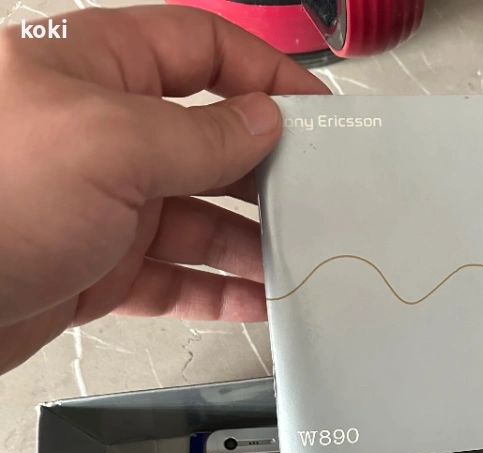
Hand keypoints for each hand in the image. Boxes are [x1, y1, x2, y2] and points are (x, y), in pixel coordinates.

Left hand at [0, 6, 326, 373]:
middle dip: (266, 170)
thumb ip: (197, 135)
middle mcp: (102, 135)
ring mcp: (102, 208)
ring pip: (198, 220)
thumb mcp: (109, 145)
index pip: (199, 52)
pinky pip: (174, 279)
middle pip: (207, 142)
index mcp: (96, 70)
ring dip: (250, 242)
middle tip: (319, 197)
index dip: (264, 77)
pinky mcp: (98, 271)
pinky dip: (216, 292)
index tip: (318, 113)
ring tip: (298, 260)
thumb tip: (262, 122)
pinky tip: (255, 302)